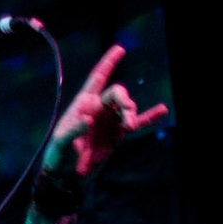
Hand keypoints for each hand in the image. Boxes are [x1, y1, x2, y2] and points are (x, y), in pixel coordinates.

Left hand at [40, 45, 168, 178]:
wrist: (68, 175)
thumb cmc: (59, 155)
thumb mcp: (62, 142)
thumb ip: (74, 130)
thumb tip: (88, 119)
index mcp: (83, 103)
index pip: (97, 78)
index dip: (108, 63)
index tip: (120, 49)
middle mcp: (97, 108)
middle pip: (117, 93)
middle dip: (124, 100)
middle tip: (128, 114)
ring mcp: (109, 120)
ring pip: (126, 107)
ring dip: (132, 112)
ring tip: (130, 125)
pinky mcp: (117, 134)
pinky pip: (137, 123)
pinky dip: (149, 117)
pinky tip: (163, 110)